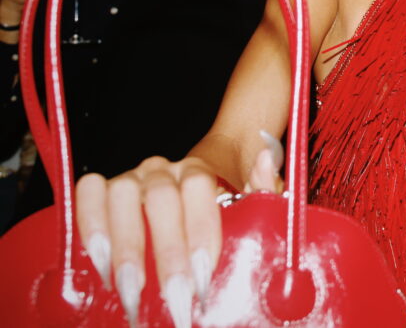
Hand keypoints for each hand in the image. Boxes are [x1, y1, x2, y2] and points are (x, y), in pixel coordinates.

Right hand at [74, 132, 282, 325]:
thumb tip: (264, 161)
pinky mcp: (102, 190)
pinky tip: (99, 265)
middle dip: (166, 253)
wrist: (202, 179)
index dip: (200, 232)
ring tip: (131, 290)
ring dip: (124, 246)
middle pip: (160, 199)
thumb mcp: (253, 200)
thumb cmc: (227, 201)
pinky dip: (90, 226)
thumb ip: (264, 188)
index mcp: (199, 170)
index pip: (198, 189)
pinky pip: (87, 196)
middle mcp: (162, 169)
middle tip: (174, 298)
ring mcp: (130, 178)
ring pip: (120, 196)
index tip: (204, 277)